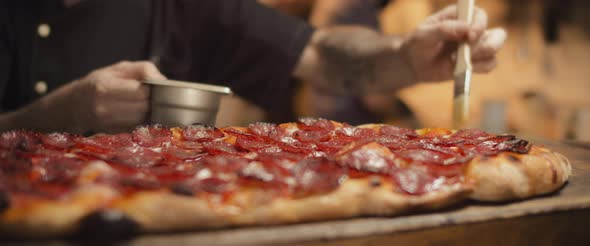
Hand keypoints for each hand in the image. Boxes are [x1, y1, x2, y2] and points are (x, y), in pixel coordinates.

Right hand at [33, 61, 164, 132]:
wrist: (75, 106)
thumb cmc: (101, 83)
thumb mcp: (118, 69)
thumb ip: (143, 69)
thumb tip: (163, 81)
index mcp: (104, 87)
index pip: (141, 92)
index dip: (151, 89)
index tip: (152, 86)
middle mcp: (103, 108)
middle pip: (144, 107)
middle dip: (152, 101)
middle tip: (151, 96)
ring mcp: (108, 123)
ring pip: (142, 120)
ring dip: (149, 112)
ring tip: (145, 104)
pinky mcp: (114, 133)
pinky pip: (138, 127)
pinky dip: (143, 121)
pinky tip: (138, 114)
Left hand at [401, 5, 506, 82]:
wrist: (414, 65)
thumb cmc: (417, 44)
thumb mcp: (423, 35)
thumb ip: (443, 29)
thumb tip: (466, 28)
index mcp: (460, 16)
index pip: (479, 15)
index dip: (479, 25)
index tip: (470, 36)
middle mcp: (472, 30)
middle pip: (498, 33)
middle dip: (489, 44)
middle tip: (469, 52)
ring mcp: (475, 47)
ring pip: (495, 50)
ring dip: (481, 57)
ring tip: (461, 62)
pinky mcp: (475, 62)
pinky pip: (489, 65)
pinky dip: (479, 68)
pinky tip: (461, 69)